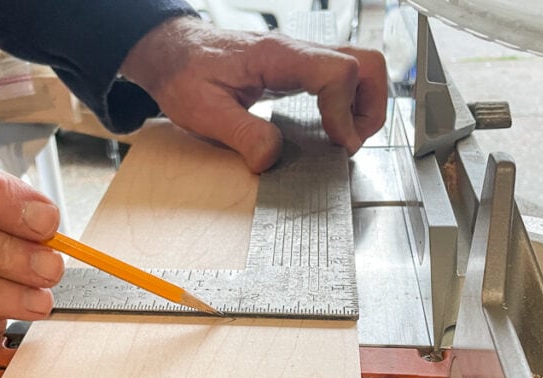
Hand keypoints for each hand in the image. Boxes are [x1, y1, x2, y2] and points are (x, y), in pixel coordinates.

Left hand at [120, 16, 386, 172]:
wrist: (172, 53)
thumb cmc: (184, 75)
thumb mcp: (204, 112)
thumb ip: (242, 134)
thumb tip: (272, 159)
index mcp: (277, 56)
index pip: (338, 71)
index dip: (346, 111)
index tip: (336, 143)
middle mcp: (296, 52)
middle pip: (366, 63)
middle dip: (370, 108)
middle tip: (349, 143)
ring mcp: (301, 58)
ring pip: (360, 68)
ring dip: (364, 106)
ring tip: (343, 139)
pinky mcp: (299, 69)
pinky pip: (341, 78)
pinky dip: (348, 103)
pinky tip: (330, 128)